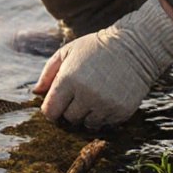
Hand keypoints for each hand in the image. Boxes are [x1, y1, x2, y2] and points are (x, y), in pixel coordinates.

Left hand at [34, 0, 172, 127]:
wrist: (136, 47)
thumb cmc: (96, 47)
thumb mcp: (68, 52)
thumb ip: (48, 72)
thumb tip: (36, 92)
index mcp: (69, 80)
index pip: (50, 111)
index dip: (52, 108)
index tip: (58, 102)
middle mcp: (86, 95)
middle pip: (69, 119)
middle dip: (71, 109)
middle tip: (80, 94)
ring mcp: (105, 105)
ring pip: (87, 124)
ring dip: (88, 113)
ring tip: (95, 95)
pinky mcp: (121, 111)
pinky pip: (105, 124)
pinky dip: (104, 115)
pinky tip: (108, 98)